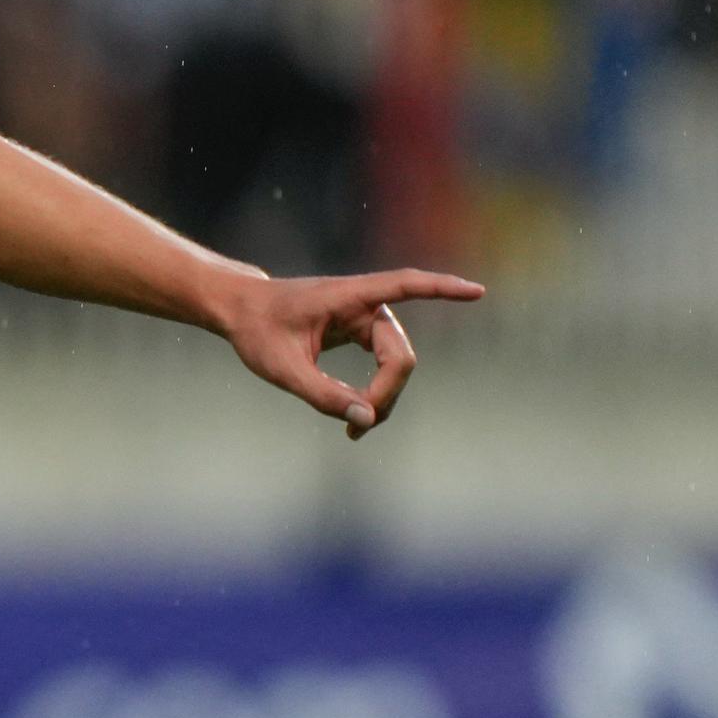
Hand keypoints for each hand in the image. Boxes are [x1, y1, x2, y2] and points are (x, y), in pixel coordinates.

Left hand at [215, 267, 485, 436]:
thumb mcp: (281, 368)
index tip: (477, 292)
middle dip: (386, 394)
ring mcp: (364, 319)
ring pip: (395, 364)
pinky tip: (361, 419)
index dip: (442, 289)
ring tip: (354, 432)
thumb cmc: (256, 330)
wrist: (240, 312)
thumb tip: (367, 418)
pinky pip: (382, 365)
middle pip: (399, 355)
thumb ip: (322, 394)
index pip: (404, 285)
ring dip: (383, 398)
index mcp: (348, 296)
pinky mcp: (360, 333)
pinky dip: (375, 393)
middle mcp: (364, 304)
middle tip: (356, 431)